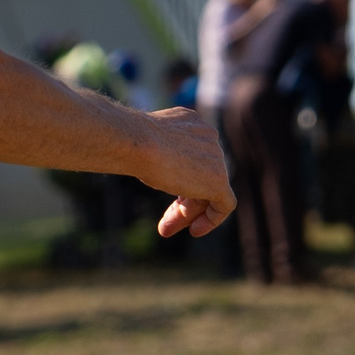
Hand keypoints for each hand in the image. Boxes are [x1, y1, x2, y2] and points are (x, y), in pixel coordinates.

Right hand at [136, 106, 235, 236]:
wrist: (137, 141)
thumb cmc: (130, 141)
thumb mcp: (143, 142)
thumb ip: (156, 150)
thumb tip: (151, 163)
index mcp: (191, 123)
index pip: (190, 157)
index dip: (176, 178)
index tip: (160, 188)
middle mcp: (208, 137)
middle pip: (199, 176)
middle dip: (181, 202)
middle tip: (162, 222)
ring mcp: (216, 158)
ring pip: (207, 192)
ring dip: (187, 213)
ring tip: (165, 230)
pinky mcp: (219, 180)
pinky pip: (224, 204)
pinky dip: (212, 219)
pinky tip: (195, 230)